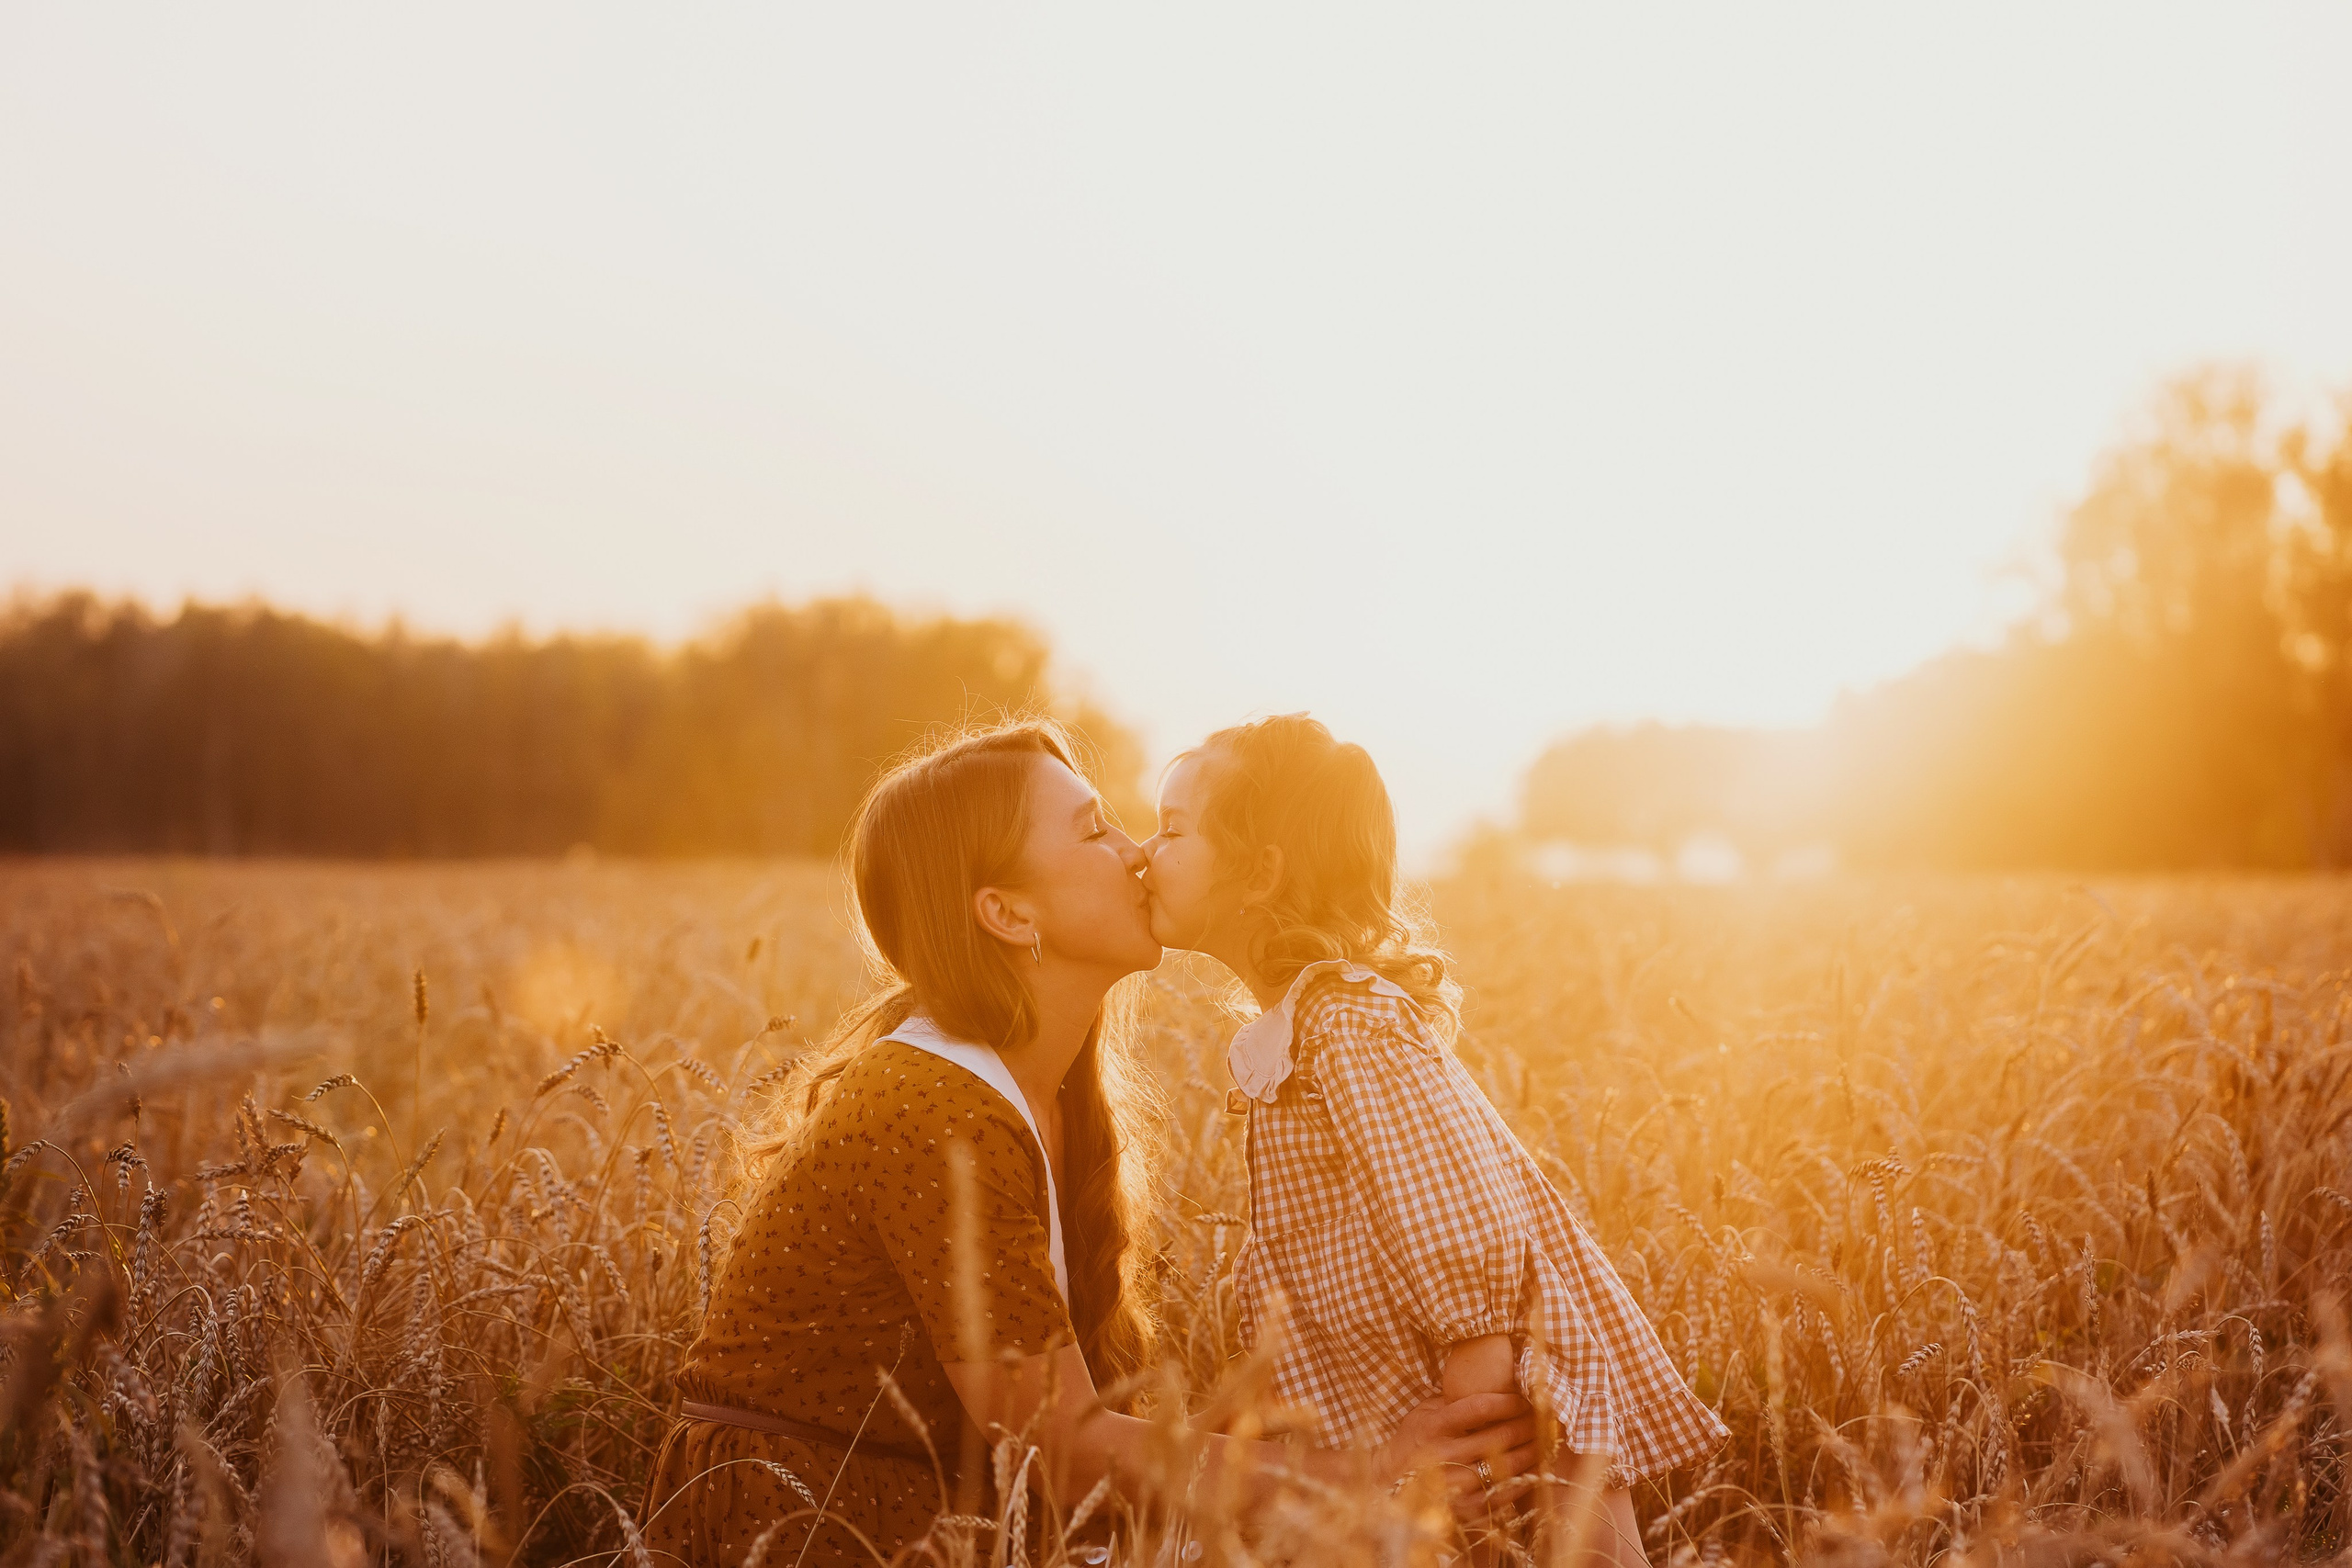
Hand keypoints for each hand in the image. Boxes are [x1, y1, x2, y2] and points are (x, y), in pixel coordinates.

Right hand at [1377, 1390, 1538, 1513]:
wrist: (1389, 1481)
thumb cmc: (1413, 1439)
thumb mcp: (1425, 1412)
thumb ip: (1454, 1402)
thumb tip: (1495, 1386)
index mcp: (1434, 1426)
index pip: (1479, 1408)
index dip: (1508, 1403)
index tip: (1526, 1399)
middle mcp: (1443, 1454)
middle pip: (1498, 1437)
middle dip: (1528, 1425)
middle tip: (1545, 1418)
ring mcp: (1453, 1484)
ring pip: (1504, 1467)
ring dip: (1532, 1453)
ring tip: (1547, 1442)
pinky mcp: (1462, 1508)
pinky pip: (1501, 1495)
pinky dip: (1523, 1482)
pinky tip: (1536, 1471)